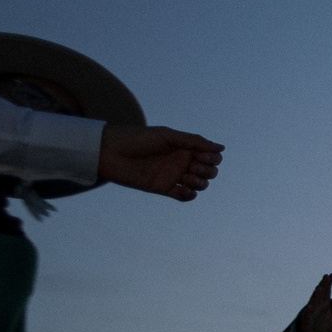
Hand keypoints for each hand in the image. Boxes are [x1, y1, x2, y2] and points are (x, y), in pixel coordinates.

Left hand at [97, 124, 223, 200]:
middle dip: (207, 171)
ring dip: (199, 183)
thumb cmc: (137, 139)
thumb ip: (193, 141)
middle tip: (193, 167)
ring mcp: (173, 176)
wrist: (111, 152)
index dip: (212, 158)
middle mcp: (181, 162)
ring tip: (187, 178)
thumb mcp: (167, 136)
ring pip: (199, 184)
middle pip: (208, 171)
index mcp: (184, 148)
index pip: (210, 156)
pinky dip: (189, 195)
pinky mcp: (163, 188)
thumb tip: (221, 148)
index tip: (202, 156)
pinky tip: (184, 190)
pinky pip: (183, 196)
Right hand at [298, 273, 331, 331]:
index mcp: (324, 303)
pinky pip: (307, 317)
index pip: (326, 291)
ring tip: (319, 288)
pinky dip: (308, 312)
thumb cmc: (327, 327)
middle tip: (326, 277)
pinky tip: (311, 307)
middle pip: (319, 294)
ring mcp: (311, 314)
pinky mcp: (307, 323)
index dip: (328, 283)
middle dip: (323, 286)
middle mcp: (317, 306)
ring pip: (312, 303)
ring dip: (315, 295)